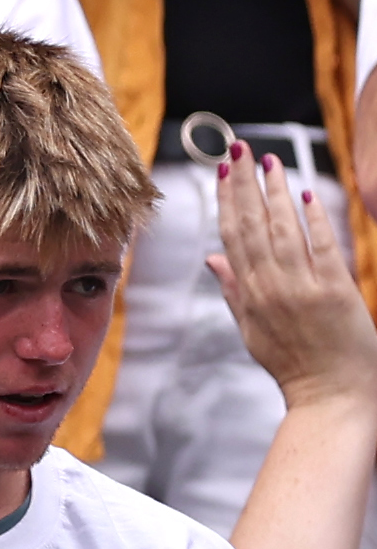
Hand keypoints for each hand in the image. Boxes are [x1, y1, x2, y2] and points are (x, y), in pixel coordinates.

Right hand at [210, 140, 376, 408]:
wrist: (333, 397)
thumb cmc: (295, 367)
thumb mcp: (253, 331)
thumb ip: (234, 292)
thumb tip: (212, 259)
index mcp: (250, 296)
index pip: (233, 238)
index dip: (227, 202)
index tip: (223, 171)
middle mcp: (272, 288)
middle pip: (253, 227)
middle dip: (245, 186)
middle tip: (239, 151)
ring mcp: (303, 289)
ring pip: (283, 231)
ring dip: (276, 193)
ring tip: (270, 162)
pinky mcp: (335, 293)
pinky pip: (322, 248)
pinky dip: (314, 220)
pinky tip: (306, 194)